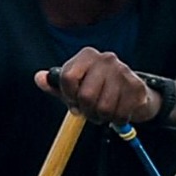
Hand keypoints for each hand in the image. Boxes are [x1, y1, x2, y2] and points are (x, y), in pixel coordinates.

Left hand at [36, 50, 156, 126]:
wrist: (131, 91)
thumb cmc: (98, 89)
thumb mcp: (74, 87)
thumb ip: (56, 85)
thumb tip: (38, 78)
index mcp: (87, 55)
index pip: (68, 78)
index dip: (68, 96)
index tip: (74, 102)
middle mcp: (106, 58)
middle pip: (85, 96)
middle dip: (87, 110)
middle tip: (91, 111)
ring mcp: (123, 71)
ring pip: (103, 108)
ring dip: (102, 117)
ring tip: (104, 111)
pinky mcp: (136, 86)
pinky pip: (120, 114)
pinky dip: (117, 120)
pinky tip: (118, 111)